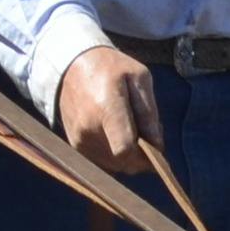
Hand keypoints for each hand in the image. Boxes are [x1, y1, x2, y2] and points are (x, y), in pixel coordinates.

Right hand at [54, 41, 160, 172]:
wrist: (72, 65)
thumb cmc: (111, 68)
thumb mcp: (139, 78)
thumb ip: (149, 112)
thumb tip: (157, 144)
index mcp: (107, 109)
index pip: (126, 150)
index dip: (146, 156)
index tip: (157, 149)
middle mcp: (89, 128)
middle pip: (122, 162)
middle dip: (141, 157)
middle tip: (148, 136)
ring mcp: (79, 138)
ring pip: (113, 165)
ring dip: (128, 157)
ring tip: (132, 131)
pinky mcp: (75, 144)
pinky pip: (102, 162)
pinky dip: (115, 155)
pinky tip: (118, 135)